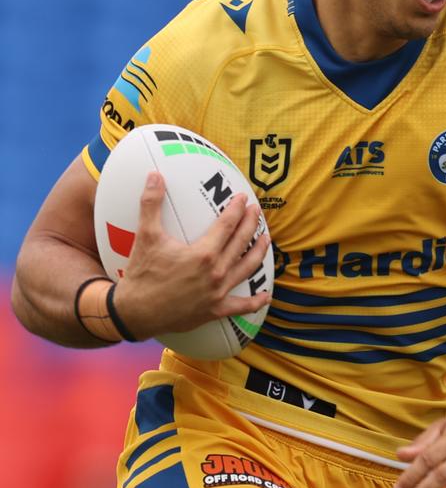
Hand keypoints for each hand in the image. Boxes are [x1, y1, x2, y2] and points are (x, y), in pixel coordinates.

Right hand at [112, 172, 269, 339]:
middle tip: (257, 211)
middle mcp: (216, 272)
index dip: (237, 209)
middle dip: (251, 224)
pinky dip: (255, 302)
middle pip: (241, 243)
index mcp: (203, 253)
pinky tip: (265, 296)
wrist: (137, 313)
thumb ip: (151, 204)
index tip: (243, 199)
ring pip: (247, 269)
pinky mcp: (215, 311)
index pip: (227, 225)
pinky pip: (241, 307)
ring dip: (259, 253)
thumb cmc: (142, 274)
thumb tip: (154, 175)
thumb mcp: (146, 236)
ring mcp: (218, 293)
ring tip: (266, 240)